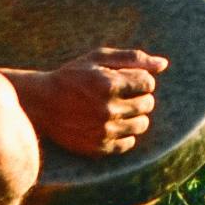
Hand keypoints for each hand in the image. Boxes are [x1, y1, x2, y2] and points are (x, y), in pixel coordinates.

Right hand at [18, 47, 167, 155]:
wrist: (41, 104)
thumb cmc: (72, 76)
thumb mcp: (98, 58)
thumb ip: (132, 58)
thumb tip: (163, 64)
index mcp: (109, 85)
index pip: (148, 83)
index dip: (141, 79)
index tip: (127, 79)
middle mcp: (107, 110)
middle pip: (148, 104)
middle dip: (140, 96)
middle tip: (123, 93)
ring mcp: (103, 131)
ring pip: (142, 125)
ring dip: (136, 115)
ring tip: (120, 109)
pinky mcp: (97, 147)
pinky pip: (128, 144)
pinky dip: (126, 134)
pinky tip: (114, 124)